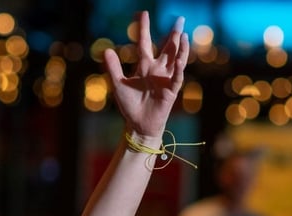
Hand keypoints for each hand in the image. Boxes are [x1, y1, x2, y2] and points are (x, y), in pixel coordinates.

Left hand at [104, 12, 187, 138]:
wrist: (138, 125)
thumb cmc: (130, 105)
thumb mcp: (118, 84)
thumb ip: (113, 67)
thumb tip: (107, 50)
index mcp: (144, 66)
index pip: (145, 43)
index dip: (144, 28)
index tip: (144, 13)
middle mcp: (157, 70)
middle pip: (167, 47)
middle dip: (173, 34)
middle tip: (179, 19)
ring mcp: (165, 79)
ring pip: (176, 59)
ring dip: (181, 48)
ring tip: (184, 34)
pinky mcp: (171, 91)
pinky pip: (177, 77)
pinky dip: (179, 69)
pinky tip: (180, 60)